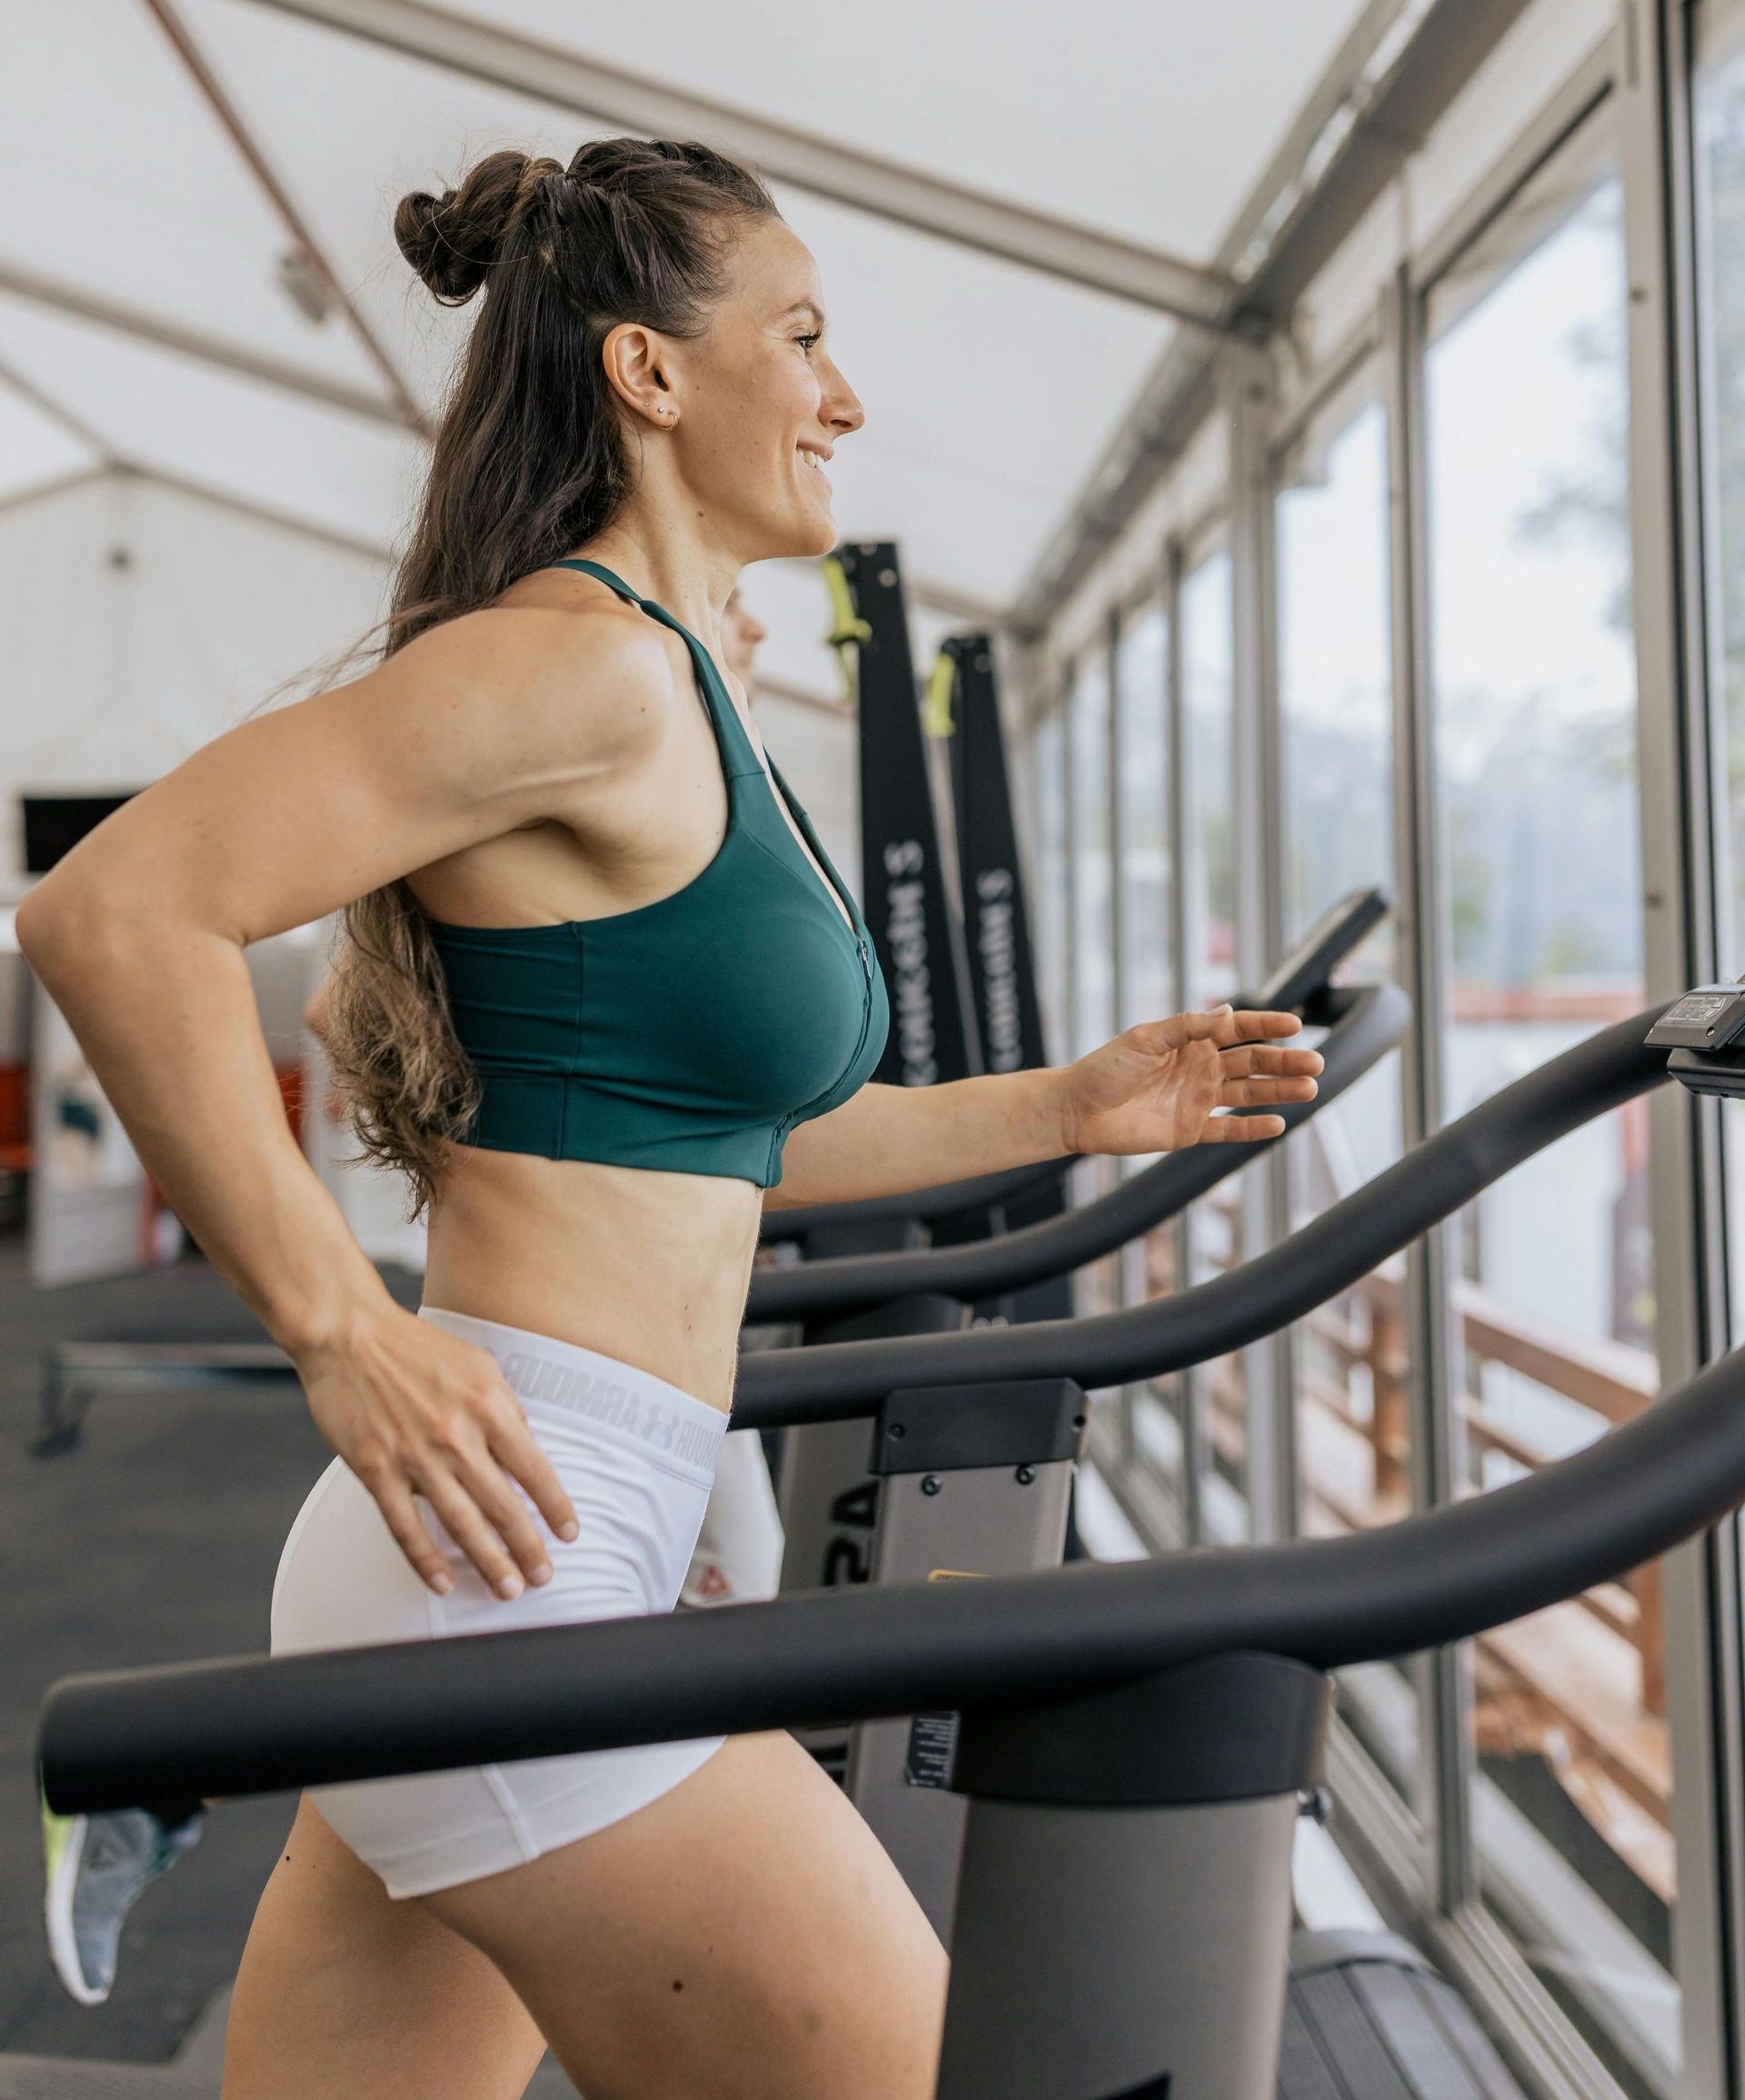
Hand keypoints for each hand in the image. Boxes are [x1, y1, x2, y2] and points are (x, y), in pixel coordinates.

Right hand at [296, 1301, 579, 1599]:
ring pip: (461, 1523)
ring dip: (489, 1561)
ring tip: (509, 1590)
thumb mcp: (479, 1365)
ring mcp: (415, 1456)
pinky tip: (443, 1583)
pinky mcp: (376, 1469)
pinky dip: (426, 1560)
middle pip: (504, 1505)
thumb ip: (504, 1409)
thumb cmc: (417, 1347)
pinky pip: (406, 1526)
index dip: (556, 1507)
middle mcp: (458, 1435)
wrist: (349, 1334)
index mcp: (489, 1406)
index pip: (535, 1469)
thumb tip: (527, 1447)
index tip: (570, 1534)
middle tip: (545, 1577)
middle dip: (528, 1548)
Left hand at [1057, 1006, 1322, 1155]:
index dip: (1267, 1026)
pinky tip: (1278, 1122)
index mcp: (1191, 1040)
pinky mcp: (1190, 1129)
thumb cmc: (1105, 1068)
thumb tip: (1228, 1012)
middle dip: (1284, 1062)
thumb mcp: (1146, 1039)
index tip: (1295, 1024)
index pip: (1239, 1029)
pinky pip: (1228, 1128)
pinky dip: (1252, 1126)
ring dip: (1279, 1091)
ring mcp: (1198, 1098)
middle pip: (1253, 1062)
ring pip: (1248, 1093)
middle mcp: (1200, 1067)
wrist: (1077, 1110)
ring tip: (1309, 1090)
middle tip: (1316, 1063)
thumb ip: (1188, 1027)